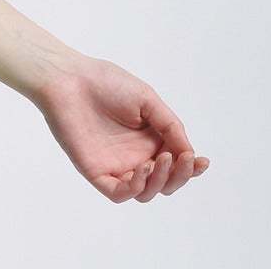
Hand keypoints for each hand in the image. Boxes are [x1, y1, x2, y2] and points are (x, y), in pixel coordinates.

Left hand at [34, 55, 209, 202]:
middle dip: (180, 175)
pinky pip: (120, 193)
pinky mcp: (96, 171)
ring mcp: (115, 165)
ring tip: (160, 160)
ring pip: (146, 192)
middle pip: (165, 182)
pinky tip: (142, 170)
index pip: (176, 163)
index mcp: (148, 138)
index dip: (191, 167)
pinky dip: (136, 188)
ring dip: (160, 182)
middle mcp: (134, 155)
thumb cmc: (105, 82)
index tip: (201, 161)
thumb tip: (189, 152)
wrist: (68, 78)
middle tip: (182, 160)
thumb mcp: (147, 100)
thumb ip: (170, 126)